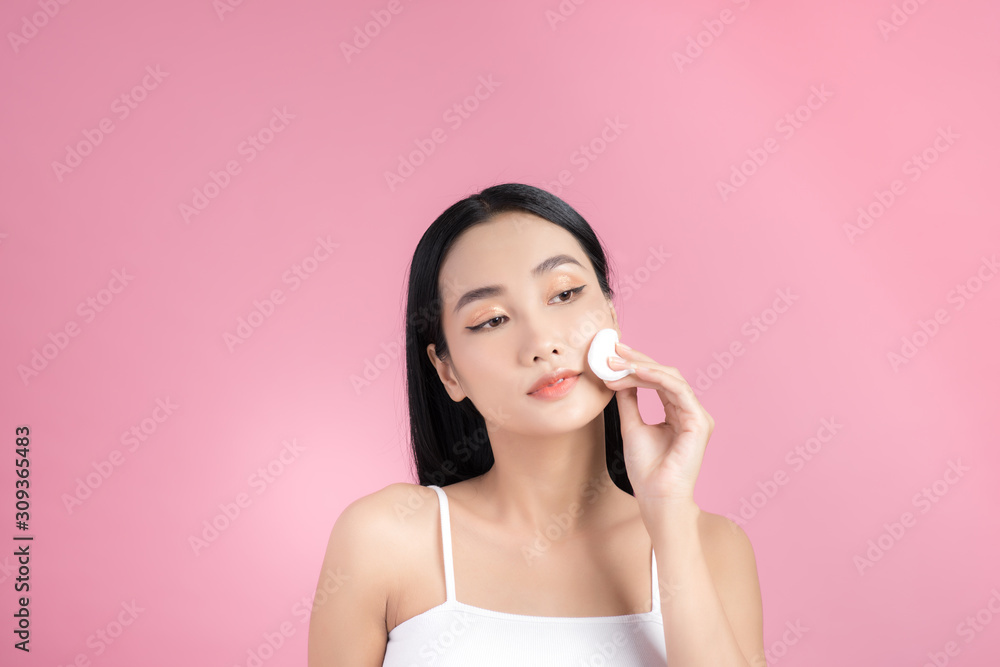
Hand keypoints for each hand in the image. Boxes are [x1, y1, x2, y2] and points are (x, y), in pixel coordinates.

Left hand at [603, 341, 713, 517]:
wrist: (656, 496)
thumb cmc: (646, 469)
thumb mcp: (631, 426)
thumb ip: (629, 401)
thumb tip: (619, 378)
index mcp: (677, 412)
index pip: (658, 381)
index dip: (636, 366)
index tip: (612, 356)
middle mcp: (690, 411)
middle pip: (665, 374)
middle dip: (637, 360)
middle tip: (613, 351)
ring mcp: (697, 415)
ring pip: (670, 378)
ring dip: (642, 368)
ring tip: (617, 364)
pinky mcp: (698, 421)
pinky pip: (677, 390)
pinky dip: (656, 378)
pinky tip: (636, 372)